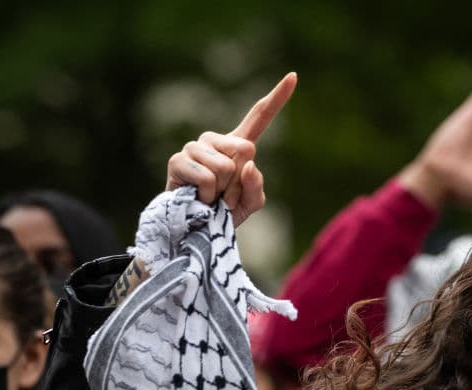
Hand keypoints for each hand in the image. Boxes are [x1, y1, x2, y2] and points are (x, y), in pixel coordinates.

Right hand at [166, 72, 297, 225]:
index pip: (259, 117)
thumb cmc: (223, 213)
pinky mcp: (178, 159)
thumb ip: (256, 187)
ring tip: (210, 196)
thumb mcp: (250, 203)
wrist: (194, 230)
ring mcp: (195, 147)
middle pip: (246, 149)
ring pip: (226, 166)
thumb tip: (247, 164)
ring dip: (222, 190)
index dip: (276, 98)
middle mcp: (216, 140)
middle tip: (224, 193)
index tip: (293, 76)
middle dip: (239, 181)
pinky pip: (208, 177)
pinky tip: (198, 197)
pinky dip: (208, 195)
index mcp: (238, 145)